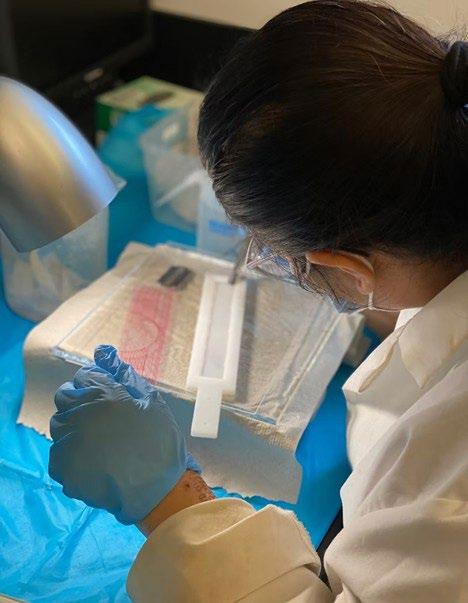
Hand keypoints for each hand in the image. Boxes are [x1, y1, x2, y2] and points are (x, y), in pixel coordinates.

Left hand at [49, 345, 200, 524]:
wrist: (156, 491)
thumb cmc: (160, 443)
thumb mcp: (152, 403)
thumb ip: (126, 377)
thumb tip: (104, 351)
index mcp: (102, 395)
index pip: (83, 376)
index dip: (96, 384)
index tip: (109, 396)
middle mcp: (79, 415)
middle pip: (65, 398)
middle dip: (80, 403)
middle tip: (103, 419)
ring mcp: (67, 443)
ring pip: (59, 426)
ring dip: (74, 429)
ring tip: (98, 444)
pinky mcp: (62, 469)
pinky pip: (58, 454)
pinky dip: (71, 456)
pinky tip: (93, 463)